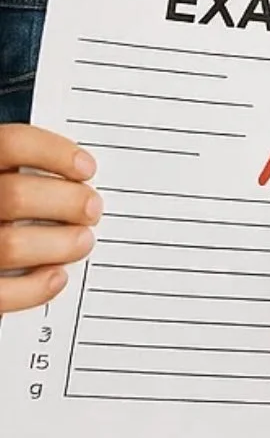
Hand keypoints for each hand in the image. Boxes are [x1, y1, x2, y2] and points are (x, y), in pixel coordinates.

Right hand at [0, 126, 99, 313]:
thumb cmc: (1, 205)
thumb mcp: (3, 178)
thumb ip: (26, 175)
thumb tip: (78, 180)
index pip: (12, 144)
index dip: (54, 153)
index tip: (87, 168)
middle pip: (17, 196)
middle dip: (67, 202)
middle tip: (92, 208)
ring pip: (11, 245)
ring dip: (60, 244)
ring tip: (82, 241)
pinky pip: (1, 293)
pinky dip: (35, 288)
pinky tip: (57, 277)